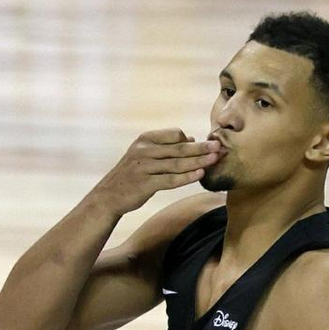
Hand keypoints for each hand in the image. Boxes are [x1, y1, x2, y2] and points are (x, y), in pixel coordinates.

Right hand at [91, 128, 224, 215]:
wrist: (108, 196)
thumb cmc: (130, 175)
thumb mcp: (143, 154)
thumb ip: (166, 146)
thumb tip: (191, 138)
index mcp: (144, 139)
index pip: (174, 133)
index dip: (192, 139)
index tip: (208, 143)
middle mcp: (144, 150)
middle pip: (179, 147)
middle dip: (202, 148)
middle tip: (220, 147)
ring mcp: (143, 167)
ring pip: (177, 163)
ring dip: (199, 161)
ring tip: (215, 160)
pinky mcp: (145, 184)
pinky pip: (171, 180)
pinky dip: (187, 177)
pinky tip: (200, 174)